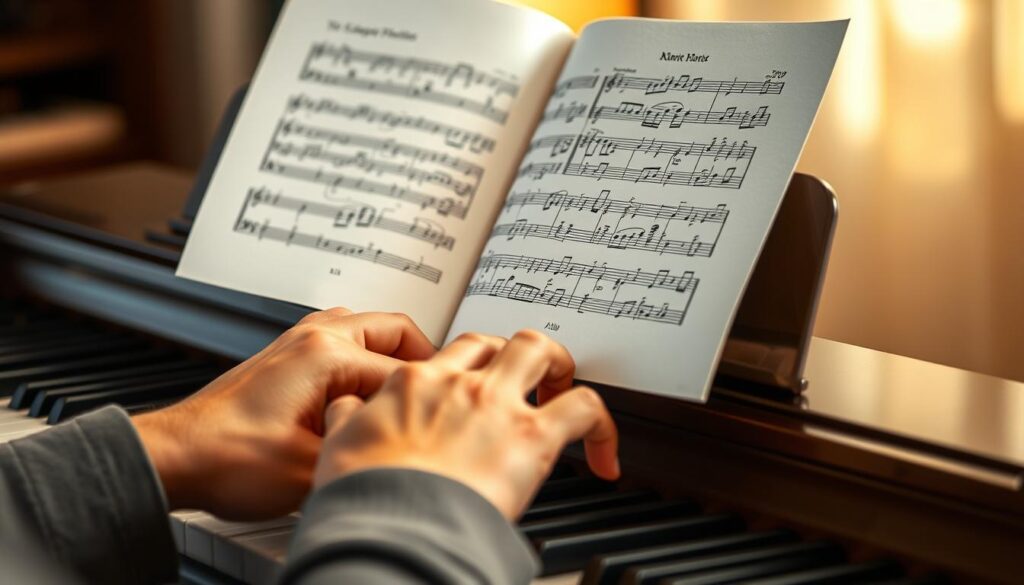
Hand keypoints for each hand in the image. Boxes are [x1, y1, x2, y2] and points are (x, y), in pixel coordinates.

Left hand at [133, 308, 434, 518]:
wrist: (176, 458)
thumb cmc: (227, 459)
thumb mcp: (313, 468)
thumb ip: (367, 448)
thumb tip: (404, 448)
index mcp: (327, 355)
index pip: (405, 369)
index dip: (430, 396)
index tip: (448, 414)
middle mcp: (314, 337)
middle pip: (395, 329)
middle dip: (423, 359)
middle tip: (438, 392)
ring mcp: (297, 342)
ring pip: (367, 329)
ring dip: (393, 353)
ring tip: (407, 391)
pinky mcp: (285, 357)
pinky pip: (343, 340)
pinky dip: (365, 358)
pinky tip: (365, 394)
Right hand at [313, 329, 619, 518]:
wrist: (388, 523)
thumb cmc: (364, 494)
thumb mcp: (338, 445)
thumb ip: (346, 421)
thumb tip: (345, 410)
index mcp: (412, 383)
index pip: (448, 357)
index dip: (465, 371)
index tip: (472, 393)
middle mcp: (458, 382)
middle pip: (495, 341)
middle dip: (513, 355)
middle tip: (524, 382)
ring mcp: (497, 403)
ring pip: (540, 350)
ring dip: (557, 365)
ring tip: (563, 392)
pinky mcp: (533, 435)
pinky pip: (585, 408)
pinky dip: (603, 427)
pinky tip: (604, 457)